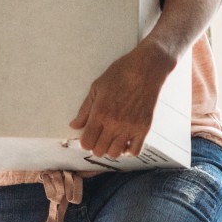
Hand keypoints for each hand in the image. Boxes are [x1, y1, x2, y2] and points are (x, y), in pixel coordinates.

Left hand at [69, 42, 175, 158]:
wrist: (146, 68)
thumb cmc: (120, 73)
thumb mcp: (97, 87)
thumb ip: (85, 109)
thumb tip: (74, 125)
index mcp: (100, 113)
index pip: (86, 142)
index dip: (84, 142)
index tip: (87, 136)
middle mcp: (114, 123)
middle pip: (99, 151)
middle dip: (96, 146)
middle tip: (99, 137)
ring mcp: (130, 127)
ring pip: (115, 154)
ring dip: (110, 149)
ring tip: (111, 138)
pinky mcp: (144, 128)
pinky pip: (134, 151)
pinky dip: (128, 150)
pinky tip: (125, 140)